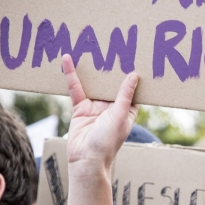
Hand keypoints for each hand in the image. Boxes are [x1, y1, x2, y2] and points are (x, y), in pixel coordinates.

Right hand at [62, 54, 139, 204]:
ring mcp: (96, 107)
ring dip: (93, 68)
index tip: (136, 54)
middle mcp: (112, 106)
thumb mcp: (119, 116)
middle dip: (112, 66)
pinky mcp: (80, 108)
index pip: (131, 87)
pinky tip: (69, 60)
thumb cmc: (108, 142)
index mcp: (127, 109)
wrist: (85, 160)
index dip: (133, 72)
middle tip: (113, 43)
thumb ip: (125, 95)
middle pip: (112, 82)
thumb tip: (135, 75)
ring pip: (94, 83)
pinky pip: (76, 89)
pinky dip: (72, 75)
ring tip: (92, 46)